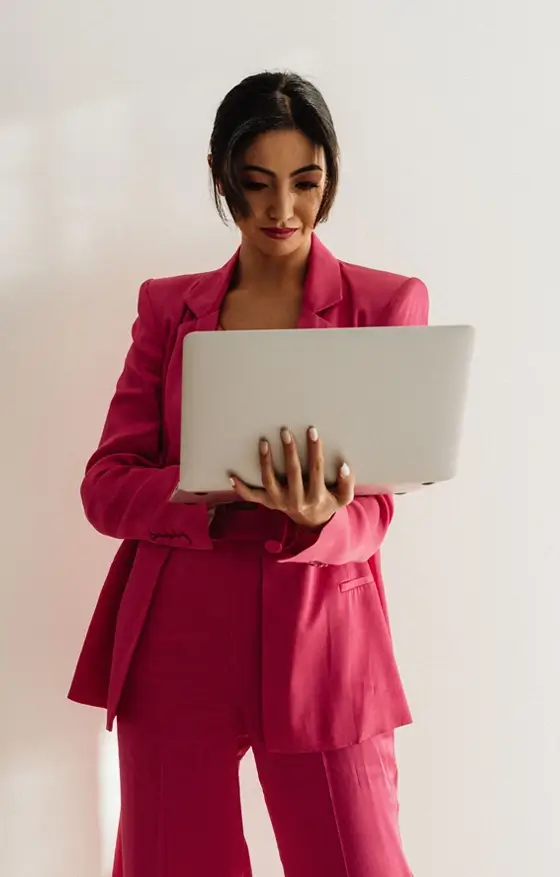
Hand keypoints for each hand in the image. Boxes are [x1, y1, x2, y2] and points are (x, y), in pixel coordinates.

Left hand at [229, 427, 354, 528]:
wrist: (312, 523)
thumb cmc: (328, 503)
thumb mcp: (343, 498)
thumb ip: (347, 483)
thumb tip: (344, 466)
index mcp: (315, 496)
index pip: (316, 468)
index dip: (315, 449)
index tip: (313, 431)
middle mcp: (296, 500)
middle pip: (292, 472)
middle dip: (289, 450)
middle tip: (286, 431)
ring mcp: (279, 502)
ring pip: (270, 480)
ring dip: (265, 461)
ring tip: (263, 442)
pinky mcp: (268, 503)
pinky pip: (252, 497)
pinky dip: (240, 488)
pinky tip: (231, 475)